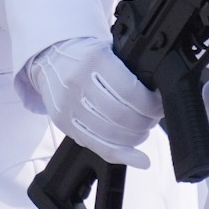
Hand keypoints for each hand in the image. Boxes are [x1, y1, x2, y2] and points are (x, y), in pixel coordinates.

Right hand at [26, 38, 159, 167]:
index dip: (151, 105)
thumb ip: (130, 74)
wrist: (50, 57)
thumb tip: (157, 102)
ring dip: (135, 138)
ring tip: (140, 130)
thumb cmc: (86, 56)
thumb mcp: (109, 52)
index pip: (131, 92)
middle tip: (151, 119)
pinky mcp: (62, 121)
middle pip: (121, 116)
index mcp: (94, 59)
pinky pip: (96, 146)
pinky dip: (120, 155)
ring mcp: (67, 104)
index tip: (158, 106)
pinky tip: (135, 156)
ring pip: (110, 135)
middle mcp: (77, 81)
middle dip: (145, 123)